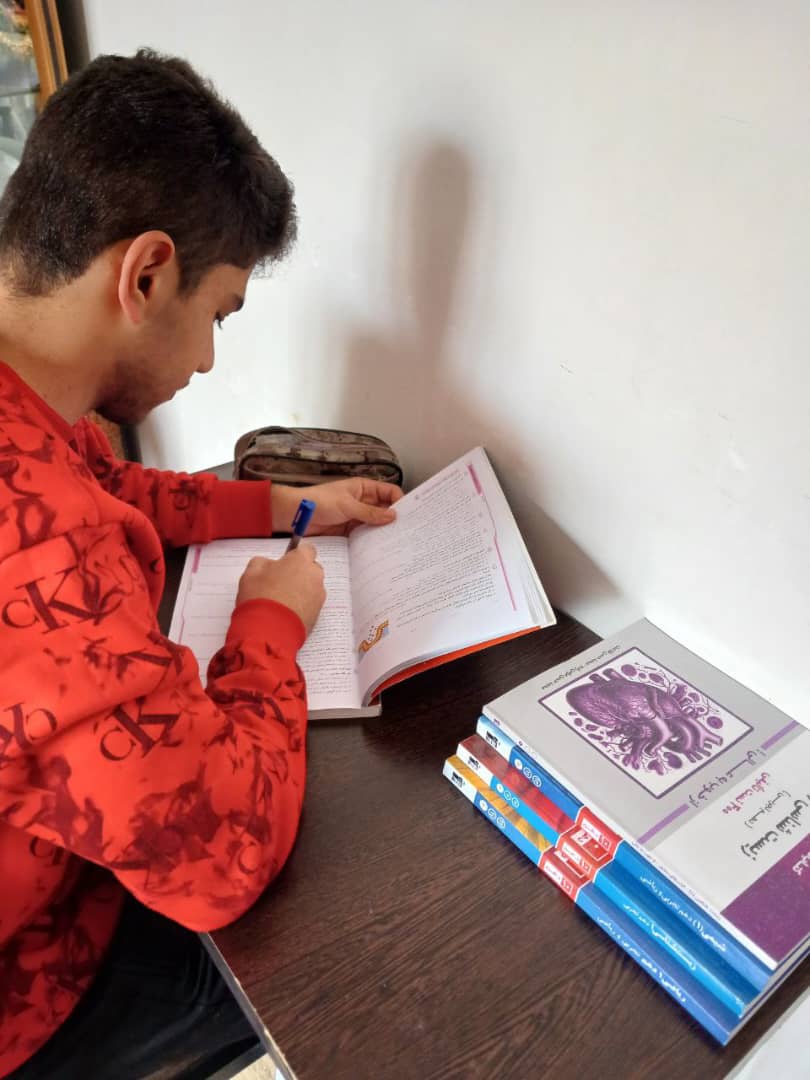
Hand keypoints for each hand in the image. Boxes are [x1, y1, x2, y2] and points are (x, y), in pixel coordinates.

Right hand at [236, 544, 325, 634]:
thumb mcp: (251, 571)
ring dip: (301, 590)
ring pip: (311, 588)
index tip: (285, 561)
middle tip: (280, 582)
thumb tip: (269, 564)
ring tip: (281, 600)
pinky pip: (310, 605)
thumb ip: (263, 562)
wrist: (268, 631)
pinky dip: (301, 606)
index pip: (307, 549)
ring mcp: (318, 597)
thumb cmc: (260, 597)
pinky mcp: (318, 615)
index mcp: (301, 560)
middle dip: (299, 573)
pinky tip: (285, 612)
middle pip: (311, 569)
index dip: (296, 555)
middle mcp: (315, 576)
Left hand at [272, 478, 402, 536]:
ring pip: (376, 524)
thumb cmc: (319, 502)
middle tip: (408, 532)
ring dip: (383, 532)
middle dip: (395, 519)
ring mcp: (357, 517)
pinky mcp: (350, 531)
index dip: (400, 501)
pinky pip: (365, 536)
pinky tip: (381, 549)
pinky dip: (372, 541)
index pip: (389, 492)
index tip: (410, 514)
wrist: (296, 515)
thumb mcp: (347, 505)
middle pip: (385, 509)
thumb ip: (370, 512)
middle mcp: (363, 501)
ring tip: (398, 543)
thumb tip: (393, 516)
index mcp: (363, 488)